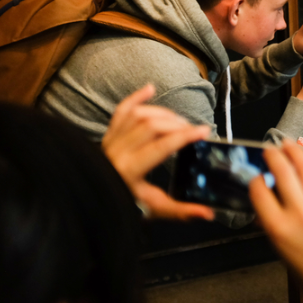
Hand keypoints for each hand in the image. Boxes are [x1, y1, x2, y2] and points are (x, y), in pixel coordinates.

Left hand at [102, 85, 213, 220]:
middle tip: (194, 130)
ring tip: (179, 121)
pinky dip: (136, 98)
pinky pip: (121, 111)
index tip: (204, 131)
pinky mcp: (108, 135)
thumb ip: (182, 211)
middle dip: (177, 124)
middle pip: (151, 125)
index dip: (184, 136)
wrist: (93, 200)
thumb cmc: (122, 205)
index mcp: (129, 170)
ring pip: (138, 115)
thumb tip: (208, 214)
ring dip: (162, 113)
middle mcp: (118, 151)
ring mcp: (111, 140)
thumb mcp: (154, 210)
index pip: (161, 146)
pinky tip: (150, 89)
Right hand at [250, 143, 302, 302]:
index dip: (255, 180)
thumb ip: (274, 227)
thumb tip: (267, 210)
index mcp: (278, 228)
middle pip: (282, 171)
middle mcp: (299, 211)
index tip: (256, 177)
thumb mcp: (283, 254)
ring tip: (288, 145)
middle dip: (273, 156)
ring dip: (295, 152)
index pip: (259, 191)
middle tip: (269, 150)